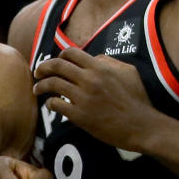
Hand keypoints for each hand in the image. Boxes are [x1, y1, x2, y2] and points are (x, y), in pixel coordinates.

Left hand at [33, 47, 161, 150]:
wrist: (141, 125)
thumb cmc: (137, 99)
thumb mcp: (128, 72)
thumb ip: (109, 62)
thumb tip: (93, 58)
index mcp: (99, 67)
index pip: (71, 53)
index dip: (59, 56)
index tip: (54, 62)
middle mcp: (89, 79)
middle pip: (56, 66)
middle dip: (43, 68)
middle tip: (37, 73)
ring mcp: (83, 97)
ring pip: (52, 84)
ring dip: (41, 86)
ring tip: (37, 89)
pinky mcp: (80, 116)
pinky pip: (56, 104)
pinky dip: (49, 102)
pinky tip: (50, 104)